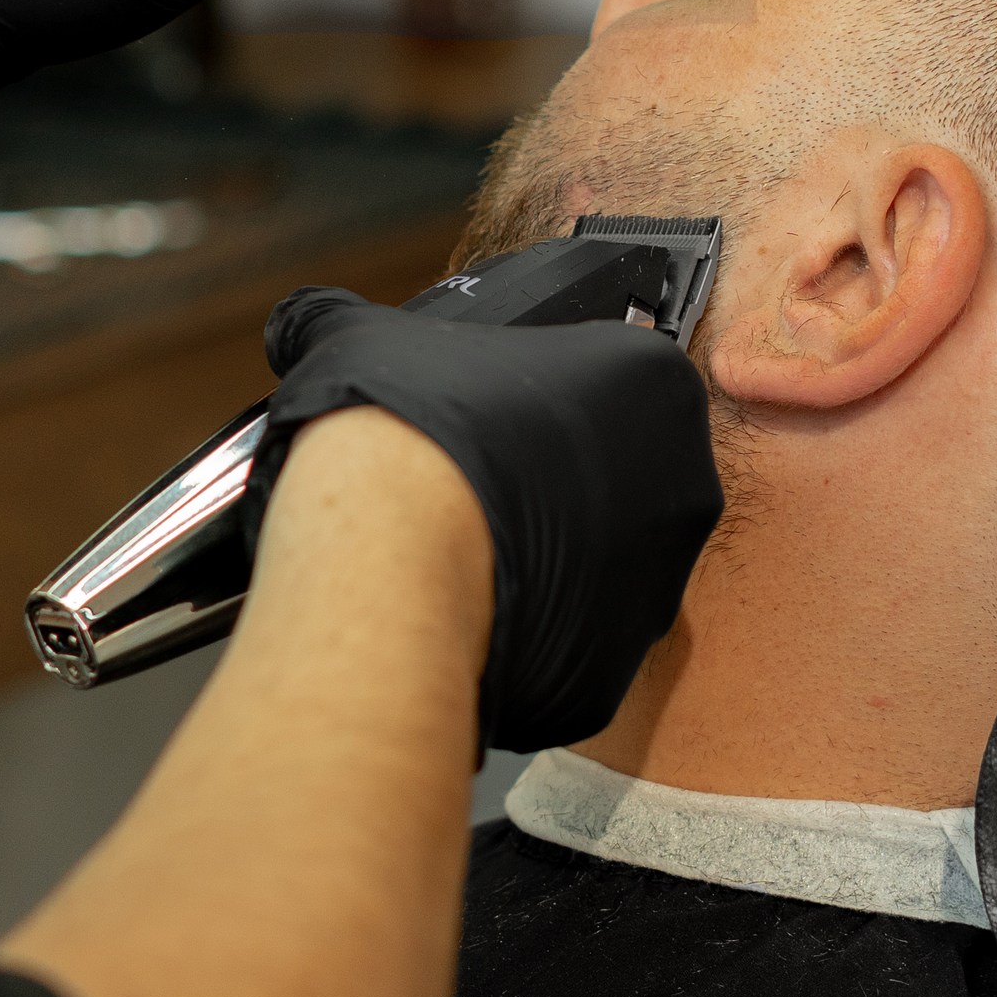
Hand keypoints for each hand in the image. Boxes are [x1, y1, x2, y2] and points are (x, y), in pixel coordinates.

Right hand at [245, 288, 724, 753]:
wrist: (385, 565)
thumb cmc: (401, 434)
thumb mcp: (361, 334)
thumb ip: (350, 321)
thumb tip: (313, 321)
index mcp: (655, 384)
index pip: (610, 381)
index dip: (539, 398)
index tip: (490, 416)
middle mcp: (683, 488)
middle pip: (618, 480)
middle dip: (550, 485)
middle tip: (473, 483)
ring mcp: (657, 590)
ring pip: (598, 570)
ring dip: (542, 562)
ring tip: (458, 551)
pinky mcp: (614, 675)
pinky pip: (567, 649)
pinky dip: (522, 635)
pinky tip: (462, 610)